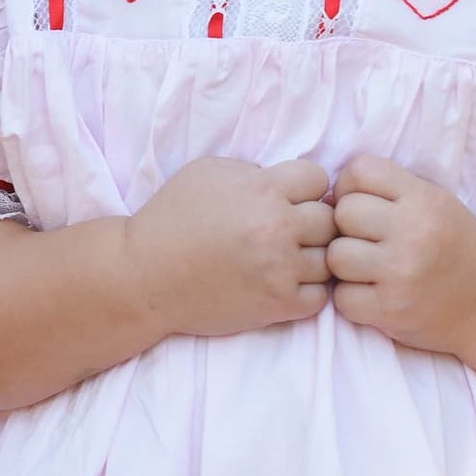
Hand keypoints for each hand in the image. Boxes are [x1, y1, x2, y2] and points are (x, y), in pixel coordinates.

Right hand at [124, 156, 335, 338]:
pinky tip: (286, 282)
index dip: (305, 188)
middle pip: (331, 220)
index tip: (288, 200)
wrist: (145, 276)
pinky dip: (308, 291)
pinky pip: (320, 297)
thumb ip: (257, 171)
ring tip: (287, 259)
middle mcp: (277, 228)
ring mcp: (280, 269)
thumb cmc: (173, 218)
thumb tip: (294, 181)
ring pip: (330, 259)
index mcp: (263, 190)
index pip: (319, 179)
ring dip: (313, 259)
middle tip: (289, 233)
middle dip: (313, 223)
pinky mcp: (277, 304)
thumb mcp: (210, 172)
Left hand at [326, 154, 475, 353]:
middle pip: (343, 213)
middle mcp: (414, 232)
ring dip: (345, 264)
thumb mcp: (434, 201)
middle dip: (348, 227)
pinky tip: (372, 294)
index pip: (359, 171)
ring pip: (336, 255)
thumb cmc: (452, 246)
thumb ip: (388, 190)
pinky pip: (342, 297)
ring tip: (368, 269)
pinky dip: (351, 298)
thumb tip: (326, 197)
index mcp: (424, 198)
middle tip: (367, 241)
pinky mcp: (391, 310)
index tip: (366, 206)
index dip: (352, 187)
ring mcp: (401, 273)